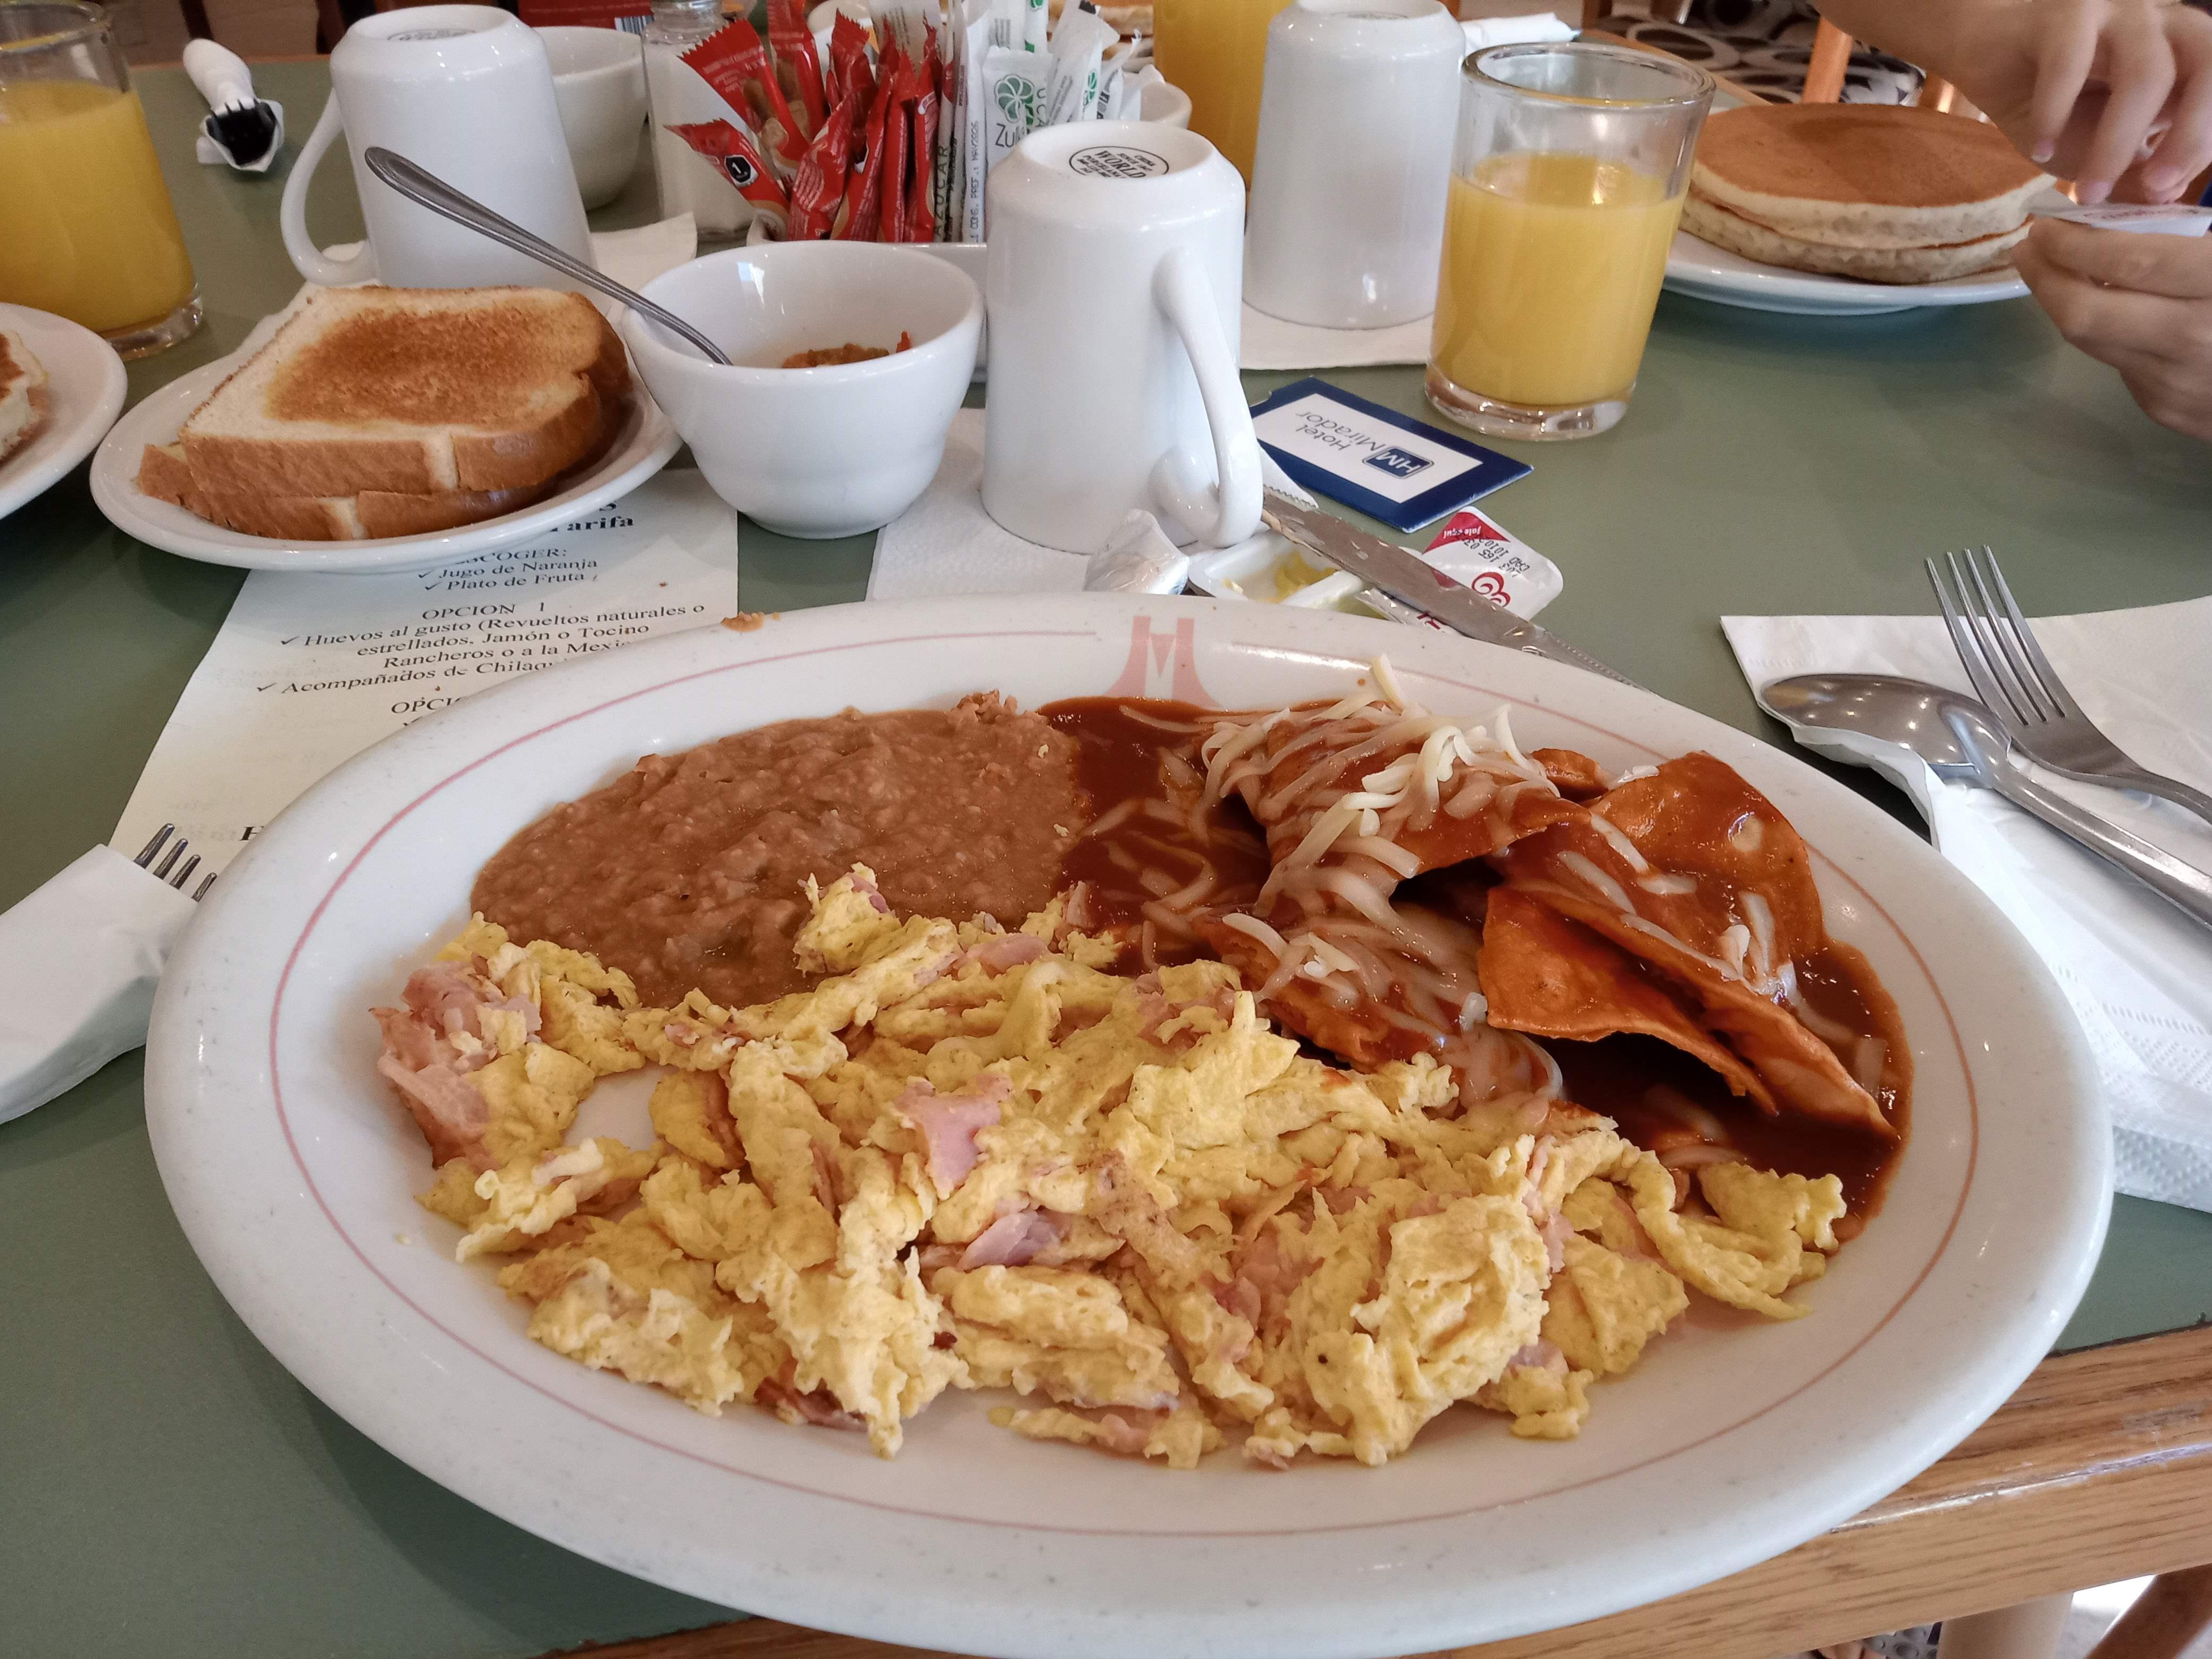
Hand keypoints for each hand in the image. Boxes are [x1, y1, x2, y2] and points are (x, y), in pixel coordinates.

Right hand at [1939, 0, 2211, 204]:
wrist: (1983, 54)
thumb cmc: (2045, 101)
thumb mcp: (2093, 149)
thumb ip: (2130, 173)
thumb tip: (2162, 200)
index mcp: (2182, 54)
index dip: (2203, 142)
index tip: (2163, 192)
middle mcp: (2162, 24)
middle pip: (2209, 64)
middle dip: (2193, 132)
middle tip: (2157, 186)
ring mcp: (2117, 11)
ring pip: (2144, 73)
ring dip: (2117, 143)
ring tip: (2085, 191)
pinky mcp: (2065, 11)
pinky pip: (2069, 65)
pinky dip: (2055, 117)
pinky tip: (2039, 150)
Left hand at [2015, 216, 2211, 440]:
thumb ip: (2195, 224)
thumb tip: (2140, 191)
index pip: (2128, 263)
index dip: (2075, 241)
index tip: (2048, 220)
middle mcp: (2193, 338)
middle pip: (2085, 313)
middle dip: (2044, 276)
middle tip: (2029, 244)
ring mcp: (2174, 383)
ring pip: (2091, 340)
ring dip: (2061, 302)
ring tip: (2050, 269)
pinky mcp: (2166, 410)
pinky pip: (2119, 363)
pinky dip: (2103, 331)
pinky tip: (2104, 307)